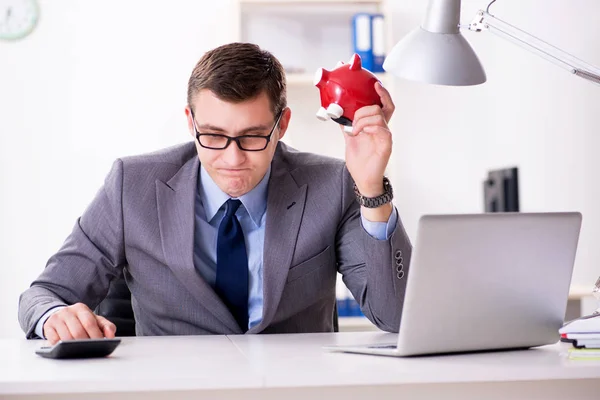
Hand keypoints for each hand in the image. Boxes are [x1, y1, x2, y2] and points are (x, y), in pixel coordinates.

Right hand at [43, 303, 115, 344]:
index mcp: (81, 308)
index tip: (101, 344)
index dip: (96, 335)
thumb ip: (107, 326)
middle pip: (78, 331)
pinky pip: (54, 341)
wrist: (60, 315)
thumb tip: (111, 336)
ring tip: (80, 351)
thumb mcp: (95, 320)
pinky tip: (66, 349)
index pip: (89, 323)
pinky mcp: (48, 327)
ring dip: (74, 347)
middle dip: (85, 343)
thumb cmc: (80, 320)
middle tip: (90, 350)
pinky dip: (61, 347)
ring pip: (66, 337)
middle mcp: (68, 312)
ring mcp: (56, 319)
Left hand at [343, 82, 394, 197]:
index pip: (384, 105)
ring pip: (379, 116)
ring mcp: (385, 137)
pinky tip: (361, 133)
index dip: (382, 93)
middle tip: (353, 121)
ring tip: (354, 131)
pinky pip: (382, 129)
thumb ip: (346, 126)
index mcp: (375, 126)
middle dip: (363, 110)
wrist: (362, 179)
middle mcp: (383, 129)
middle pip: (381, 107)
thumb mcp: (349, 139)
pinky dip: (370, 127)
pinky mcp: (386, 145)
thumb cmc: (359, 161)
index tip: (375, 84)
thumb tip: (337, 114)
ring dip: (362, 120)